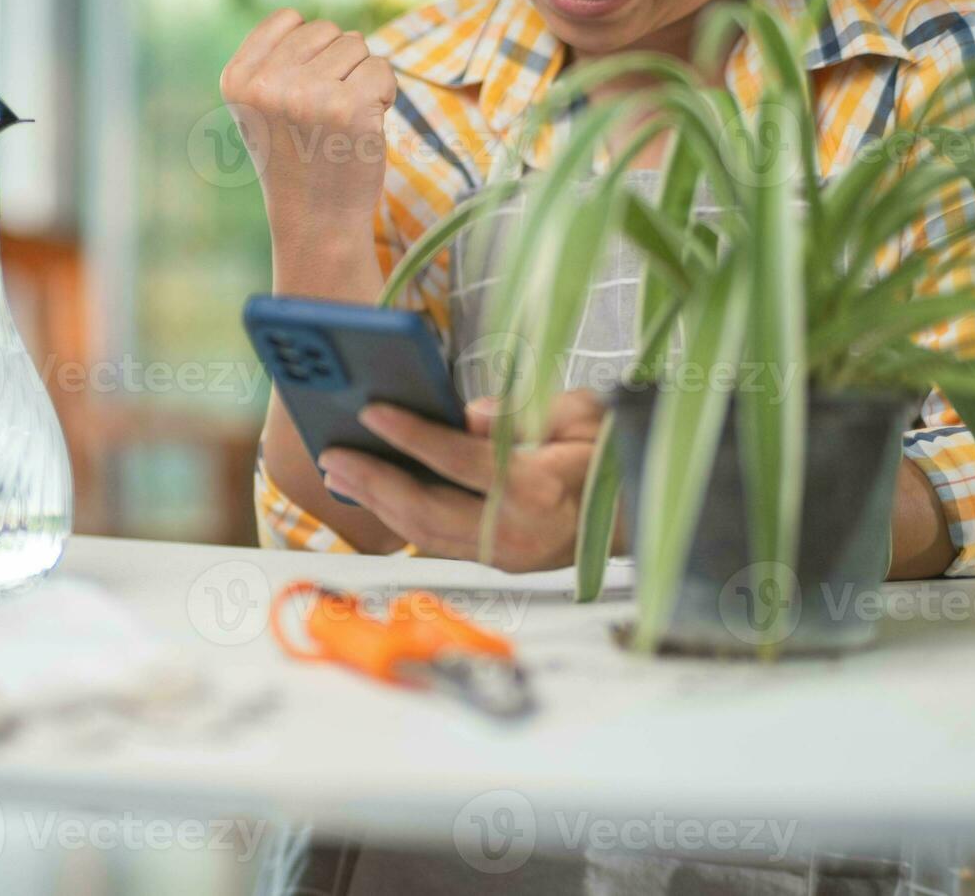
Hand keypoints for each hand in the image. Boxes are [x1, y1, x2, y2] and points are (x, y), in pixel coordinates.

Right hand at [220, 9, 396, 253]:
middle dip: (337, 65)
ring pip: (357, 44)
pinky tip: (366, 127)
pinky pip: (382, 68)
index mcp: (237, 79)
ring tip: (343, 122)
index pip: (288, 19)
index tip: (302, 97)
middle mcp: (266, 84)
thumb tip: (316, 25)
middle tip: (325, 116)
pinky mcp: (349, 107)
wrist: (317, 221)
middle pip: (326, 30)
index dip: (308, 52)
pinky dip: (384, 94)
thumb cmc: (296, 160)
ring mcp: (307, 95)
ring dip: (361, 79)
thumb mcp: (263, 107)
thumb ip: (276, 60)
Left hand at [316, 392, 611, 571]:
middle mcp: (518, 532)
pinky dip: (399, 517)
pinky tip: (372, 493)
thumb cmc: (610, 453)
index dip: (414, 436)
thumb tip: (466, 417)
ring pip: (425, 534)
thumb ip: (522, 413)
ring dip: (377, 502)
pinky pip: (436, 541)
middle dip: (375, 480)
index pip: (463, 461)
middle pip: (429, 509)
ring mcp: (505, 556)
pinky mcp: (496, 563)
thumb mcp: (581, 415)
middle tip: (333, 453)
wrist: (642, 514)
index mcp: (541, 489)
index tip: (372, 411)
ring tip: (339, 472)